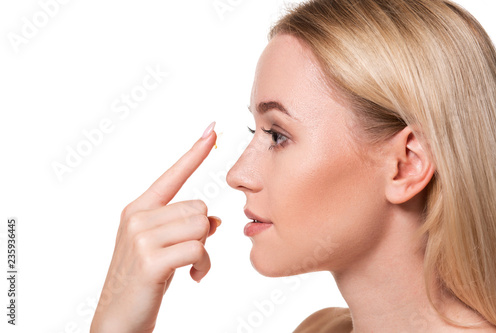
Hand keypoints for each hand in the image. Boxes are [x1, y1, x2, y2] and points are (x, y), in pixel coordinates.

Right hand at [91, 124, 219, 332]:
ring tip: (191, 266)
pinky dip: (203, 265)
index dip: (194, 152)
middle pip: (198, 208)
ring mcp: (141, 237)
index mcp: (138, 209)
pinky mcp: (150, 259)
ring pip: (200, 226)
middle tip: (190, 254)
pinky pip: (198, 249)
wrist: (119, 318)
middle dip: (202, 233)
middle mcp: (137, 217)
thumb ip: (183, 227)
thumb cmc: (144, 280)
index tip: (212, 129)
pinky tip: (193, 277)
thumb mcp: (162, 247)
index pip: (173, 175)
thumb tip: (215, 220)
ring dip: (204, 251)